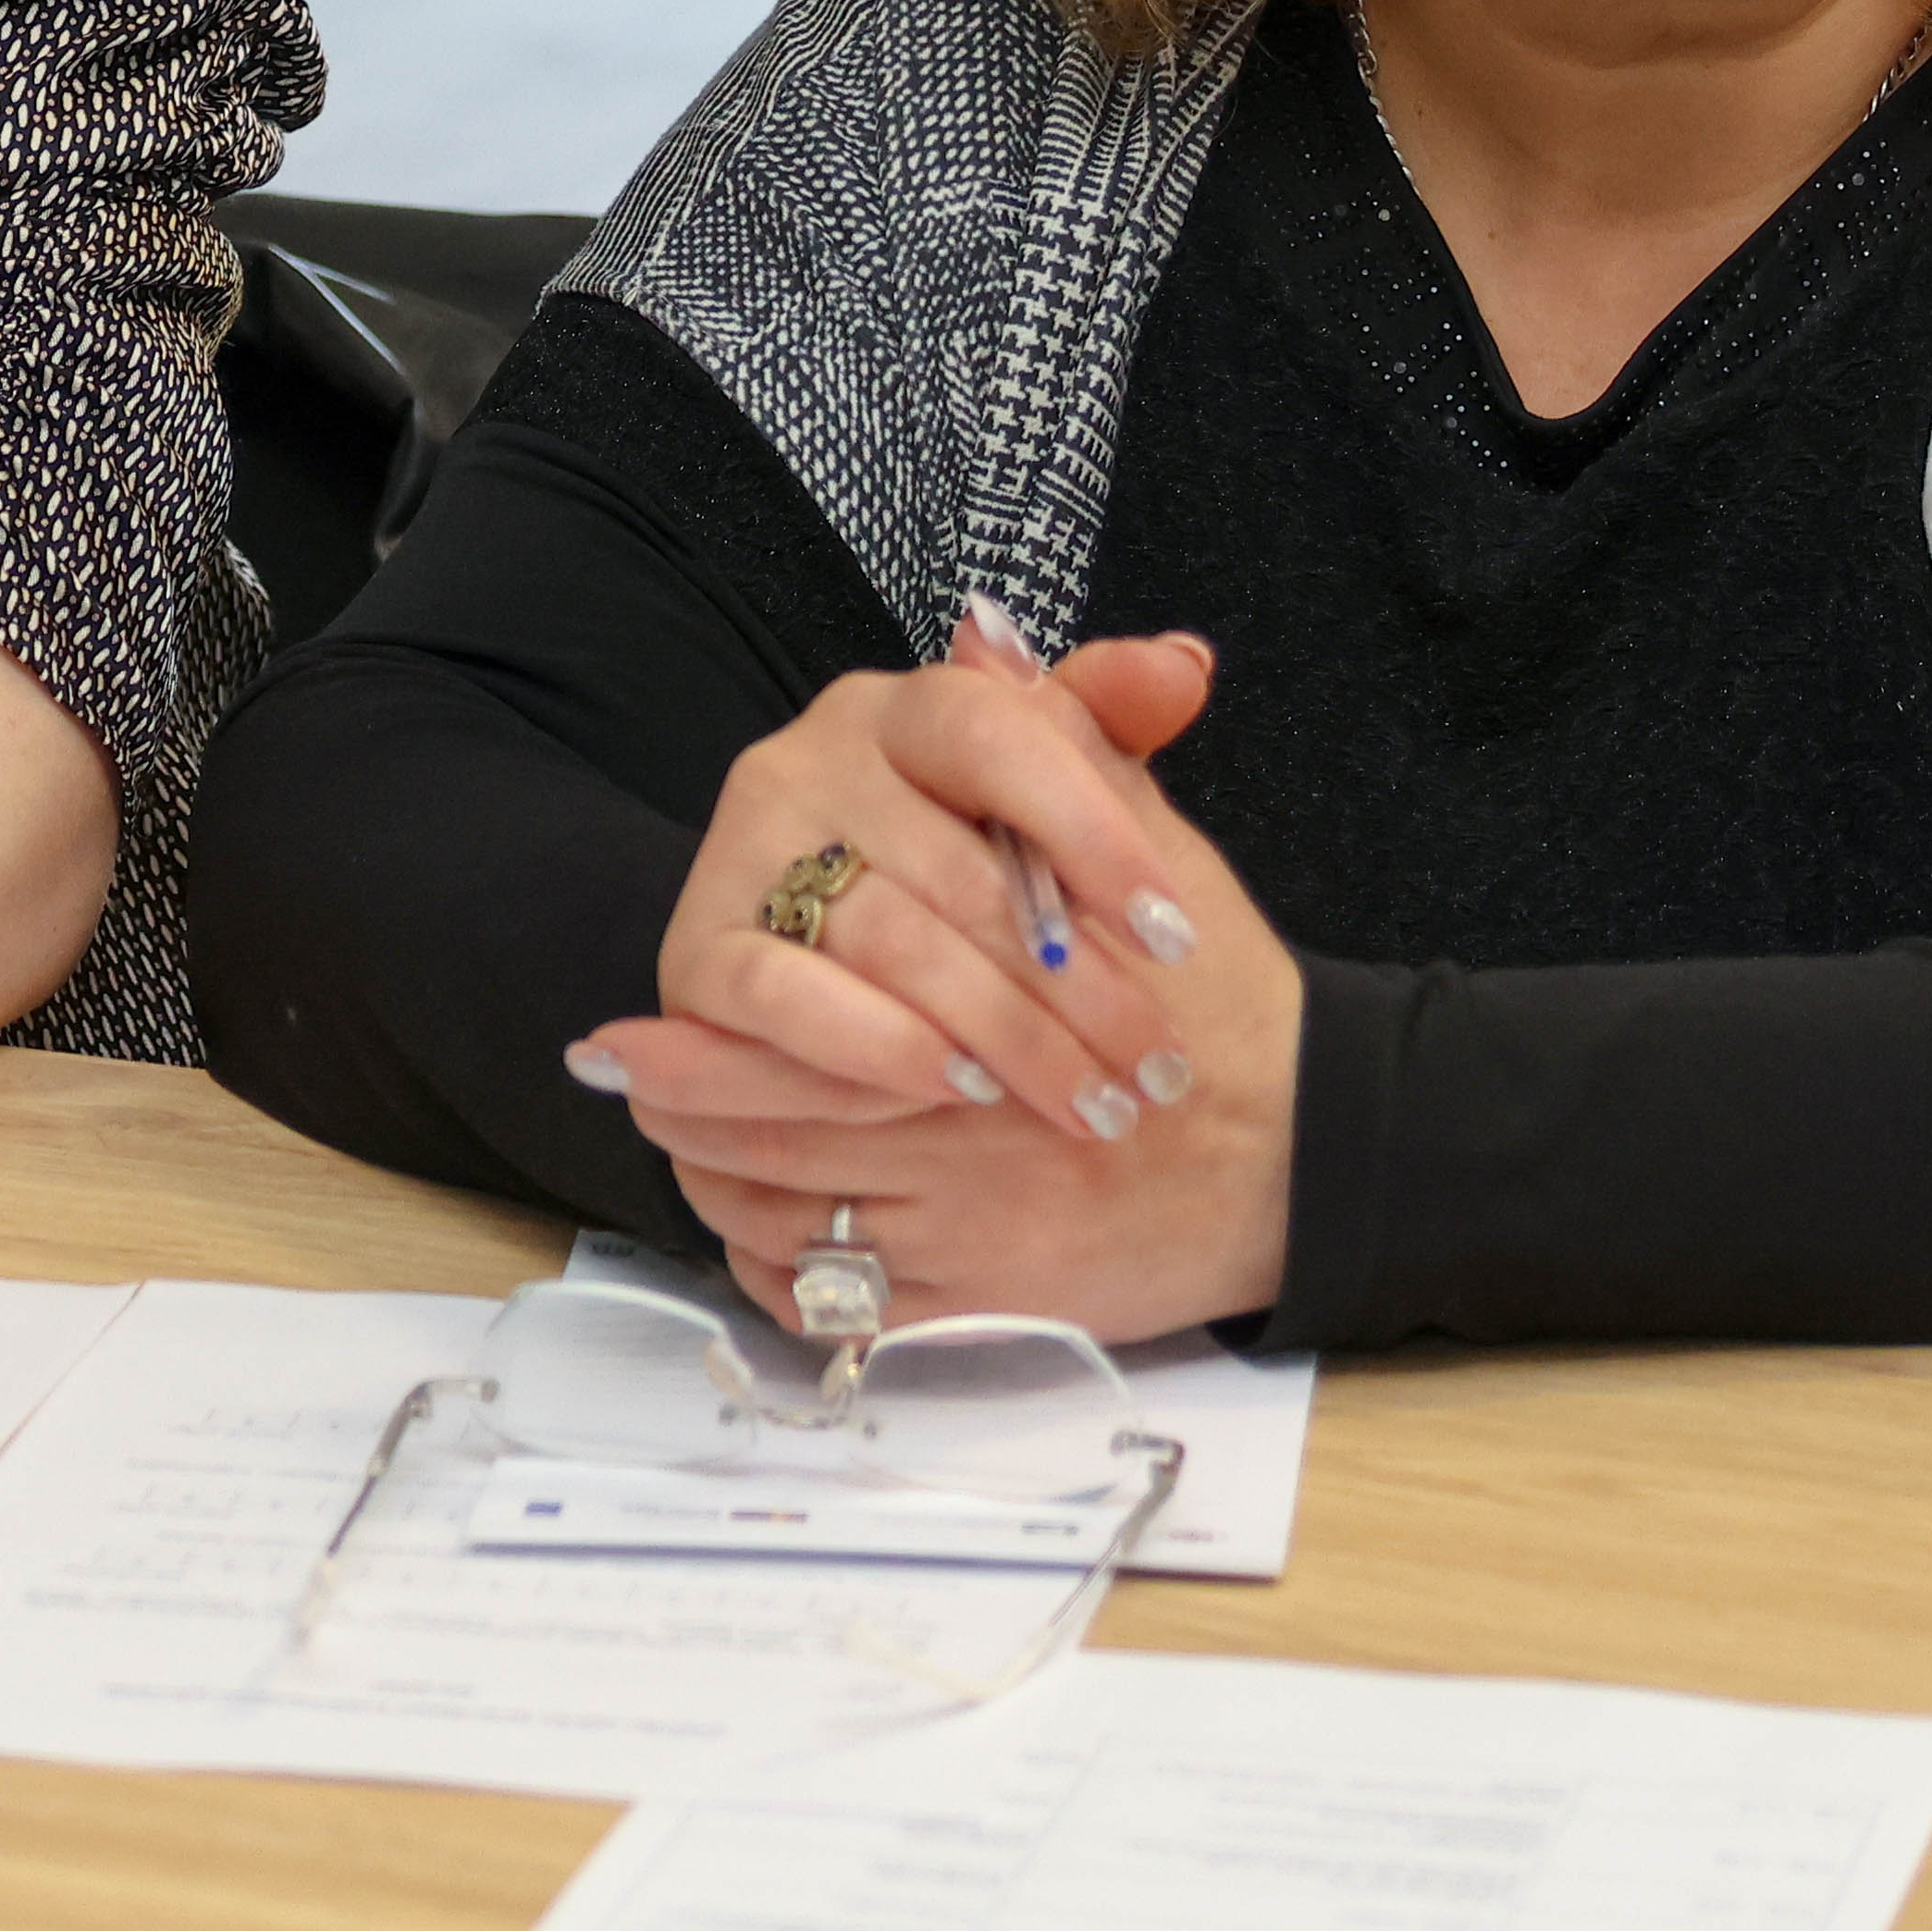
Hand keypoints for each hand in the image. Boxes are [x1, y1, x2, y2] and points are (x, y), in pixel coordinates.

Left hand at [601, 777, 1303, 1343]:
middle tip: (622, 1076)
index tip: (631, 1031)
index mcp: (989, 986)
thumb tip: (981, 636)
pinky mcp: (990, 1293)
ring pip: (799, 1203)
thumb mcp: (1147, 835)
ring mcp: (978, 1209)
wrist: (1309, 1142)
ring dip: (719, 1175)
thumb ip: (1058, 736)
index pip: (817, 999)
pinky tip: (755, 1224)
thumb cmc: (1217, 995)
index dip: (715, 1024)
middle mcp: (977, 1102)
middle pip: (787, 1106)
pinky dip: (785, 1266)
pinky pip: (848, 1293)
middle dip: (690, 1099)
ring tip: (670, 1141)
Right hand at [606, 609, 1218, 1150]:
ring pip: (887, 939)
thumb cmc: (977, 905)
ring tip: (1085, 1100)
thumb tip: (1182, 665)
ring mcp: (741, 853)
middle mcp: (806, 760)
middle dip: (1072, 983)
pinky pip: (782, 994)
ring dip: (1000, 1033)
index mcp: (900, 710)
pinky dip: (873, 1046)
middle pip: (956, 867)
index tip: (1174, 937)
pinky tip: (952, 1086)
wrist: (860, 1007)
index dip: (1091, 832)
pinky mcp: (696, 951)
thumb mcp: (1052, 814)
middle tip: (1153, 1068)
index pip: (995, 733)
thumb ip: (1104, 733)